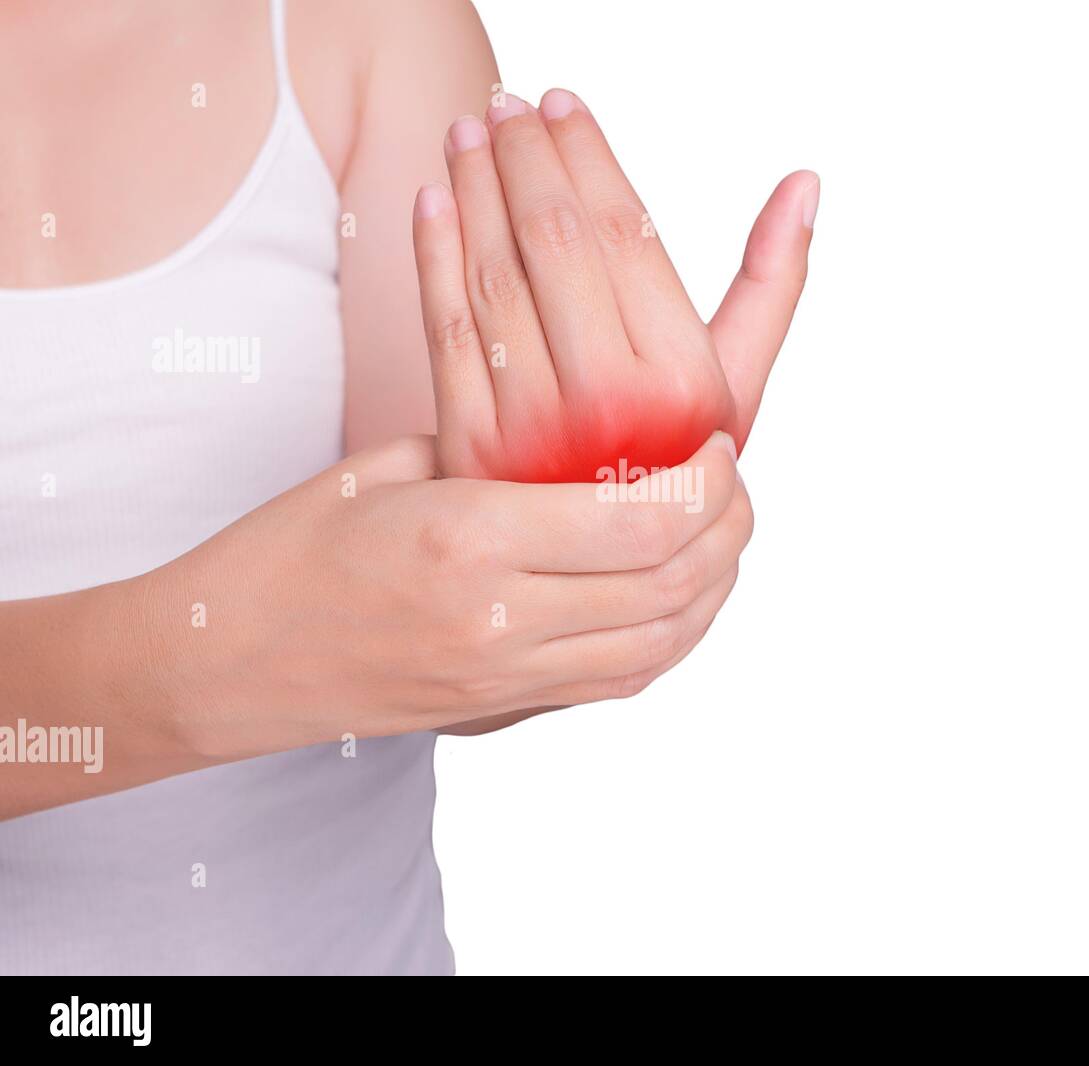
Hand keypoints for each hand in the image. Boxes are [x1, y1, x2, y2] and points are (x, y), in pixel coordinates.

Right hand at [147, 431, 748, 758]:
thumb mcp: (394, 465)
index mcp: (470, 539)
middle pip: (671, 585)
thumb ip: (501, 452)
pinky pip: (621, 680)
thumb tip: (594, 439)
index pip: (642, 521)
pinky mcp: (506, 712)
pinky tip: (677, 594)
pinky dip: (671, 635)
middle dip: (728, 529)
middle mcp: (501, 621)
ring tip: (720, 536)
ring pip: (662, 643)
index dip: (707, 482)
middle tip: (733, 483)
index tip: (717, 444)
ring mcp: (507, 679)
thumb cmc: (296, 547)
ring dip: (712, 589)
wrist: (231, 661)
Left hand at [413, 89, 816, 481]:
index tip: (564, 105)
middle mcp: (609, 409)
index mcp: (682, 387)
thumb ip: (769, 290)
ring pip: (493, 278)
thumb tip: (805, 185)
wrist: (605, 569)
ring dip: (474, 190)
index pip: (623, 236)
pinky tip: (434, 200)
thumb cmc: (675, 464)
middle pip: (554, 244)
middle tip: (508, 105)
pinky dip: (432, 256)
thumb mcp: (732, 389)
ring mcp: (531, 432)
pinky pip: (444, 329)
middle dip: (526, 157)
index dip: (588, 156)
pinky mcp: (469, 450)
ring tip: (469, 133)